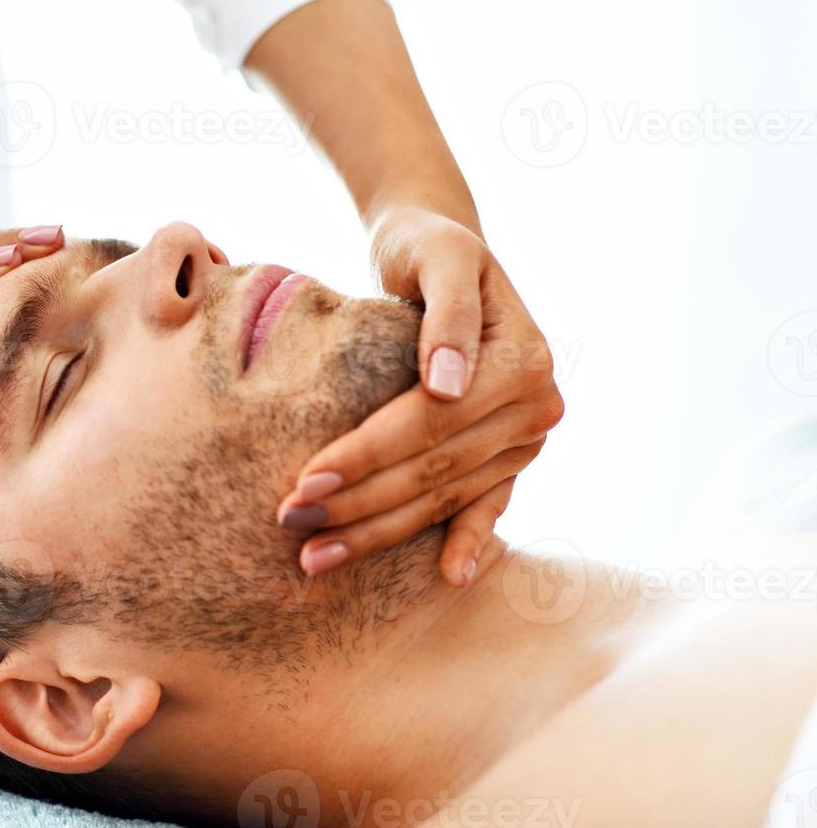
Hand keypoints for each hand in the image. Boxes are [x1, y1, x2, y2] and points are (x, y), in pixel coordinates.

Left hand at [277, 207, 563, 584]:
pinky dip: (465, 542)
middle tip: (291, 523)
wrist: (442, 252)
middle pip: (434, 468)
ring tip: (316, 557)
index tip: (305, 479)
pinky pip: (484, 506)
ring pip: (444, 496)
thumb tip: (450, 385)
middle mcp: (535, 407)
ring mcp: (523, 439)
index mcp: (523, 361)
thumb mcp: (438, 255)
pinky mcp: (505, 458)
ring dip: (381, 533)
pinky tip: (446, 579)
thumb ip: (448, 312)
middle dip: (359, 502)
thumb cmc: (429, 248)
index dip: (366, 454)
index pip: (430, 423)